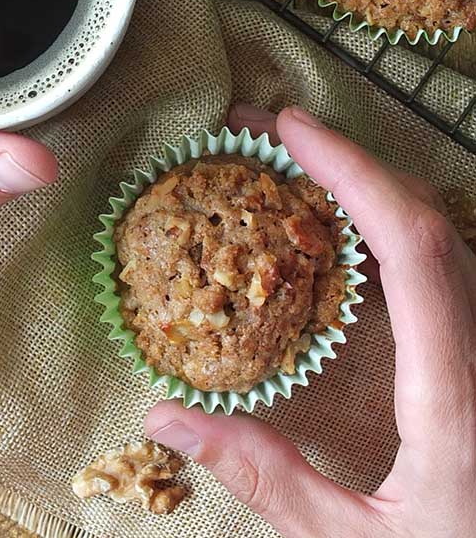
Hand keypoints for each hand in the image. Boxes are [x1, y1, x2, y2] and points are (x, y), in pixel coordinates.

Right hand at [145, 105, 475, 537]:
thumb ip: (269, 479)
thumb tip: (165, 418)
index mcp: (456, 393)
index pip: (412, 246)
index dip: (352, 173)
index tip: (291, 131)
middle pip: (427, 219)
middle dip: (346, 161)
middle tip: (270, 134)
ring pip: (441, 234)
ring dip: (368, 186)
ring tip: (295, 166)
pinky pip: (440, 263)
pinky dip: (387, 223)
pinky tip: (342, 228)